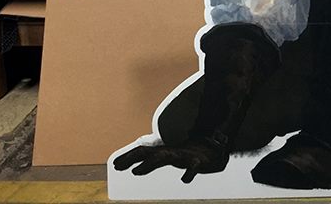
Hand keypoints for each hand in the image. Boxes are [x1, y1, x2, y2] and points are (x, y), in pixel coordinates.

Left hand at [112, 139, 228, 182]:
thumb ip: (152, 160)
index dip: (129, 157)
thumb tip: (131, 167)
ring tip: (136, 171)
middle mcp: (172, 152)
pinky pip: (193, 167)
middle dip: (134, 159)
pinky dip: (189, 173)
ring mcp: (185, 156)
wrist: (216, 149)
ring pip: (166, 158)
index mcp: (165, 151)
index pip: (144, 151)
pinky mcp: (199, 162)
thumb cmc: (189, 154)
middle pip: (150, 153)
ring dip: (150, 164)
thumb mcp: (169, 156)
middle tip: (119, 167)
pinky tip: (185, 180)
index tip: (114, 164)